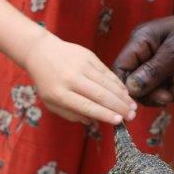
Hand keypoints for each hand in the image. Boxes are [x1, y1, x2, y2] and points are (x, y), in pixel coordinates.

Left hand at [22, 31, 137, 124]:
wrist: (41, 52)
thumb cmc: (47, 82)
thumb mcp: (51, 102)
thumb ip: (70, 114)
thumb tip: (93, 121)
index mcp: (59, 93)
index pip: (86, 106)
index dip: (104, 114)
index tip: (119, 121)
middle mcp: (70, 78)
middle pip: (99, 95)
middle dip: (119, 107)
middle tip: (132, 116)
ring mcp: (80, 65)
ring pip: (106, 83)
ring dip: (122, 96)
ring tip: (133, 106)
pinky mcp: (88, 55)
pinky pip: (106, 71)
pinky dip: (117, 83)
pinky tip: (125, 92)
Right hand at [113, 10, 173, 105]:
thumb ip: (152, 72)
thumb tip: (130, 89)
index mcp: (140, 40)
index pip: (121, 68)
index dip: (127, 88)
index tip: (144, 100)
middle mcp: (144, 49)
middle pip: (134, 81)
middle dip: (152, 93)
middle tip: (169, 97)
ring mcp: (155, 58)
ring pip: (150, 86)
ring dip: (167, 93)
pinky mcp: (167, 65)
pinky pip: (163, 84)